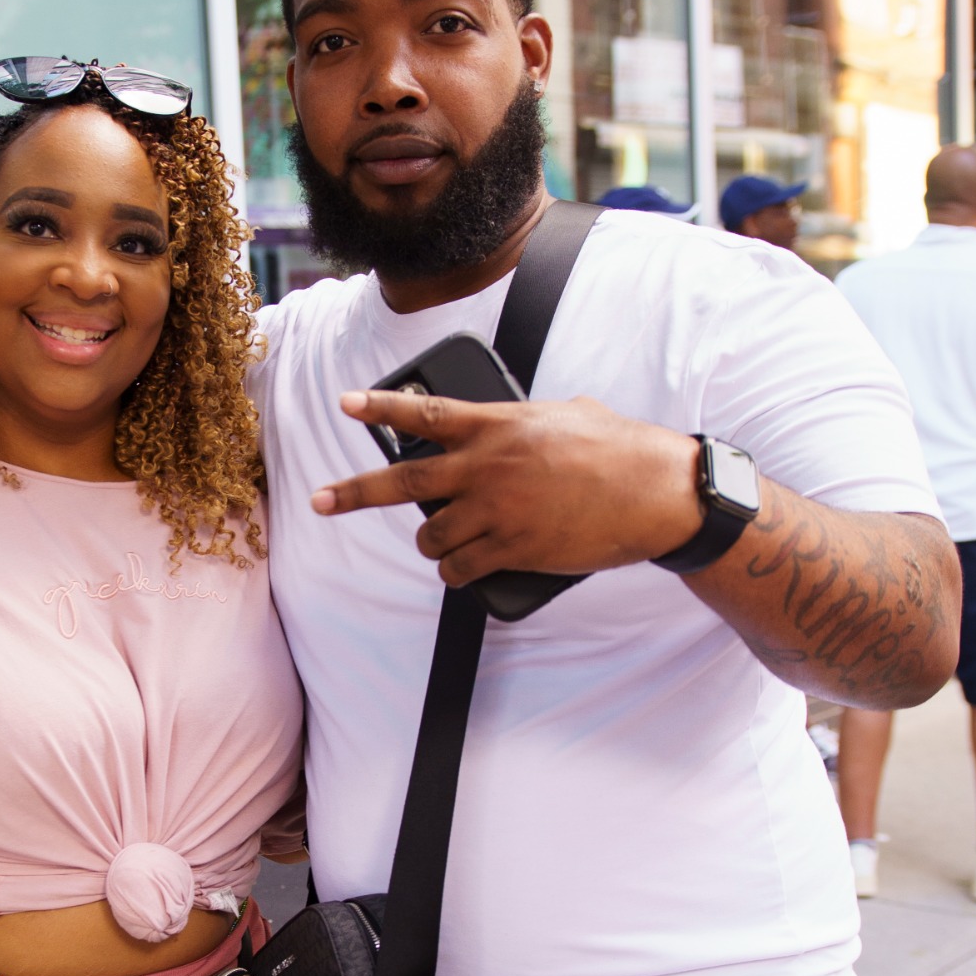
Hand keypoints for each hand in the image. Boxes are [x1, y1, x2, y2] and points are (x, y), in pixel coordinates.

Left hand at [311, 390, 704, 584]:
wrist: (655, 493)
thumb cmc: (619, 448)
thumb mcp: (564, 414)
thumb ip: (522, 423)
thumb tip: (507, 431)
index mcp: (497, 425)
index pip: (425, 413)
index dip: (381, 408)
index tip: (346, 404)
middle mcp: (486, 466)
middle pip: (402, 481)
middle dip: (353, 493)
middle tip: (320, 500)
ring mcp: (497, 510)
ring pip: (430, 535)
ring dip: (432, 542)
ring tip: (448, 541)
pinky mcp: (514, 549)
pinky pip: (460, 569)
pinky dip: (457, 571)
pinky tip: (466, 568)